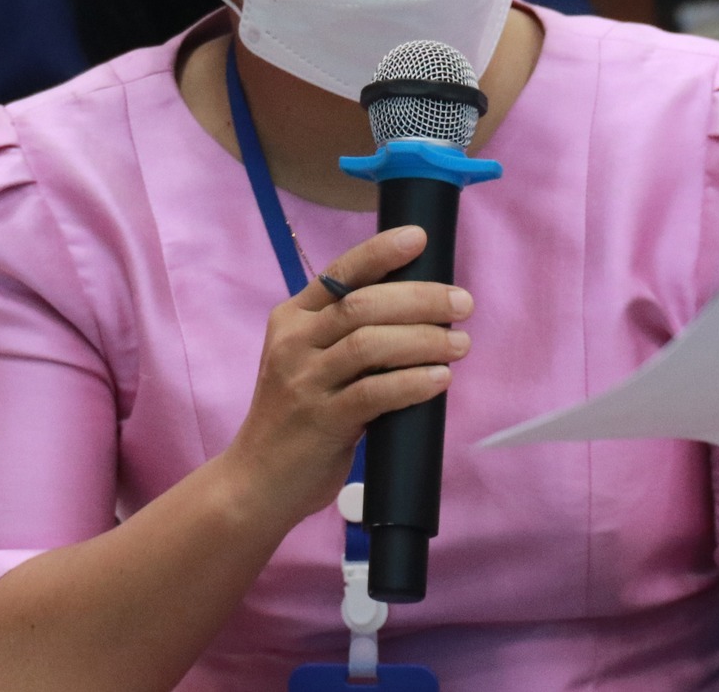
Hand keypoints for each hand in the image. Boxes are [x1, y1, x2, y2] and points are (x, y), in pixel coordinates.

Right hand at [217, 225, 474, 526]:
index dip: (381, 252)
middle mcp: (293, 342)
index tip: (420, 238)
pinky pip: (374, 393)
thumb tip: (420, 311)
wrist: (256, 481)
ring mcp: (304, 382)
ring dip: (424, 339)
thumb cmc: (297, 416)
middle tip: (462, 303)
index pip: (340, 272)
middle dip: (420, 298)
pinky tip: (440, 378)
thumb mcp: (308, 361)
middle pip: (363, 304)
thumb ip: (347, 335)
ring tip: (460, 343)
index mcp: (292, 318)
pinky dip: (413, 382)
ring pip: (370, 344)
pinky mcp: (321, 421)